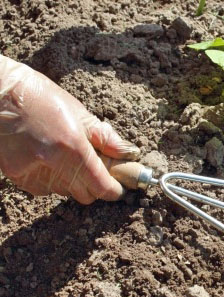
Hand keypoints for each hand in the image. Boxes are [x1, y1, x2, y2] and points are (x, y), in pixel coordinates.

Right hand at [0, 55, 139, 203]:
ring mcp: (32, 172)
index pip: (100, 186)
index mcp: (72, 146)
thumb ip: (106, 139)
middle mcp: (52, 164)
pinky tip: (49, 159)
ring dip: (74, 181)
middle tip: (96, 167)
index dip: (113, 190)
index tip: (118, 187)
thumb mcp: (79, 113)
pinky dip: (54, 179)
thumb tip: (129, 154)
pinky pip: (46, 189)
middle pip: (85, 195)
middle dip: (95, 185)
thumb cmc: (40, 98)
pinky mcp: (17, 176)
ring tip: (68, 156)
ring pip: (66, 192)